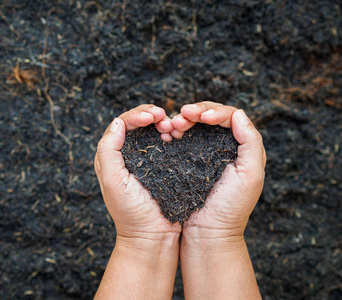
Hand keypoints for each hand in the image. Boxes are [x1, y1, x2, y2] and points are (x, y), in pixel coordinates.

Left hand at [94, 105, 181, 244]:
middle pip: (137, 123)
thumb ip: (109, 150)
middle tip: (163, 117)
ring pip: (152, 130)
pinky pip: (165, 143)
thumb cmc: (130, 212)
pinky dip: (171, 135)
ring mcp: (145, 159)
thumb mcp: (114, 181)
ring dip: (161, 123)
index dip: (137, 115)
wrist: (152, 236)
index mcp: (111, 156)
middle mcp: (126, 154)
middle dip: (150, 115)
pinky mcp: (162, 166)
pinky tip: (177, 136)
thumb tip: (117, 122)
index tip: (153, 116)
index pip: (121, 124)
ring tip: (171, 127)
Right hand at [171, 102, 265, 241]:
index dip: (214, 111)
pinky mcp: (187, 160)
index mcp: (241, 147)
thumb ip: (251, 142)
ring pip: (195, 125)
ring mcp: (204, 152)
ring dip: (184, 119)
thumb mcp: (250, 175)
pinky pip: (182, 138)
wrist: (207, 232)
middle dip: (196, 111)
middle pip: (210, 116)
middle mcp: (224, 146)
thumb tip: (238, 113)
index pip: (230, 117)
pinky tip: (168, 133)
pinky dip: (175, 131)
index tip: (201, 117)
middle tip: (182, 116)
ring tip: (174, 125)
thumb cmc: (231, 207)